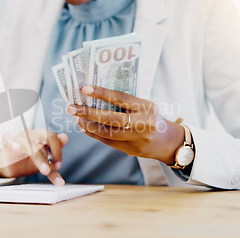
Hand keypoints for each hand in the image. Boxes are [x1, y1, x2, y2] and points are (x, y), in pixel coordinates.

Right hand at [0, 128, 67, 185]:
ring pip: (27, 142)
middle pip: (41, 139)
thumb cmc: (29, 160)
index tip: (58, 166)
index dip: (57, 151)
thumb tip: (66, 137)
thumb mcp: (45, 162)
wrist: (10, 165)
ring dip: (35, 155)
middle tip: (48, 171)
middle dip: (45, 157)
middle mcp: (31, 134)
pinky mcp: (6, 142)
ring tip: (37, 166)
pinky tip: (17, 148)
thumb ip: (55, 155)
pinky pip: (8, 138)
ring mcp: (19, 137)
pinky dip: (12, 142)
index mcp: (42, 136)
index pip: (52, 137)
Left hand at [66, 85, 183, 164]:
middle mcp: (142, 123)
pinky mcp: (130, 150)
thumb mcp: (146, 105)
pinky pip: (108, 141)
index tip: (84, 89)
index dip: (101, 93)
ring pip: (107, 132)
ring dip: (88, 124)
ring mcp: (136, 138)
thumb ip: (126, 102)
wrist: (168, 142)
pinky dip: (94, 134)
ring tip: (76, 117)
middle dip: (88, 112)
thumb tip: (97, 94)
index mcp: (146, 107)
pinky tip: (83, 127)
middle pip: (110, 118)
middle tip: (71, 107)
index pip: (120, 98)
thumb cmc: (153, 118)